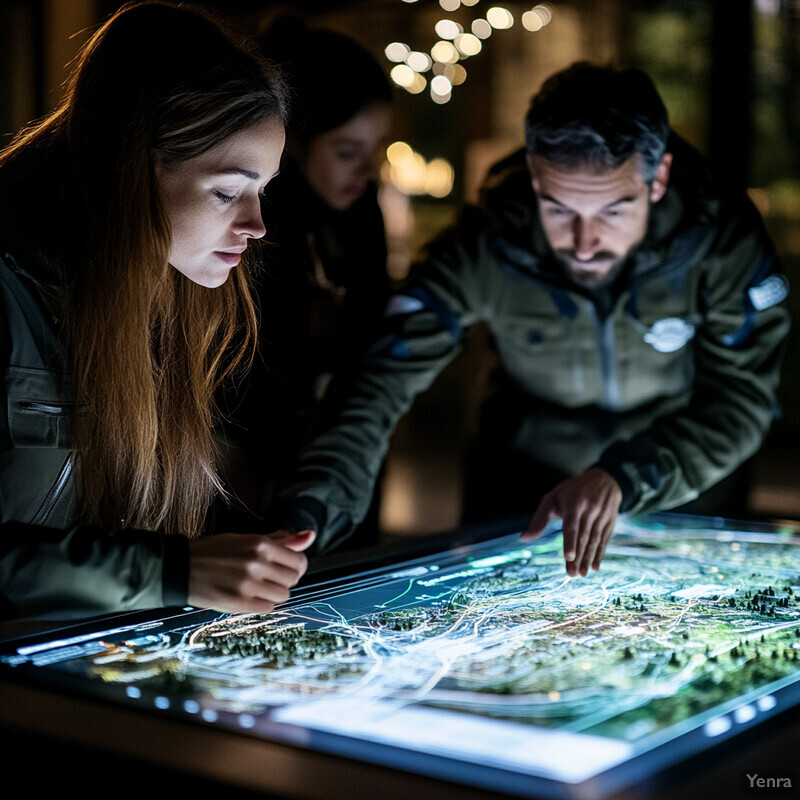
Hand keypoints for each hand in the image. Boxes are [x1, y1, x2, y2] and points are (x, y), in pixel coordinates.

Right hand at [188, 529, 315, 612]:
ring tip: (256, 586)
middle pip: (293, 580)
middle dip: (284, 579)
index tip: (284, 568)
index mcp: (261, 544)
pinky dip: (262, 604)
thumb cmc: (216, 551)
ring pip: (282, 595)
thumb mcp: (247, 539)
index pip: (299, 561)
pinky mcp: (239, 603)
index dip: (295, 567)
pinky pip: (268, 608)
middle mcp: (257, 563)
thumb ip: (280, 540)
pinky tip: (249, 596)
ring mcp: (249, 584)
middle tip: (267, 577)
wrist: (181, 568)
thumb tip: (310, 535)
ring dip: (274, 593)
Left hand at [520, 468, 620, 576]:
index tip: (568, 557)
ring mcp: (602, 515)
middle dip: (578, 557)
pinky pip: (605, 540)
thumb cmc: (571, 491)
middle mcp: (590, 509)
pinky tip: (596, 566)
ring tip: (582, 573)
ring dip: (588, 558)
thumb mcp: (552, 498)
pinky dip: (600, 554)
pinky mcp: (611, 521)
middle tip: (572, 574)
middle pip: (583, 537)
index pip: (571, 525)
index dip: (570, 541)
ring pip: (595, 540)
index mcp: (574, 503)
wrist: (604, 478)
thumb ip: (539, 519)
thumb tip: (523, 538)